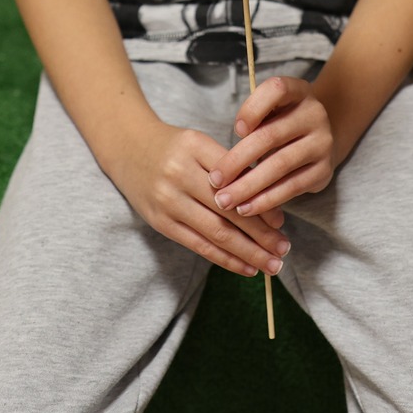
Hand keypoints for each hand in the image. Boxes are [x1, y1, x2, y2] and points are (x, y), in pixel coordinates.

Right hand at [108, 120, 289, 277]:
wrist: (127, 147)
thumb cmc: (174, 147)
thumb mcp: (200, 144)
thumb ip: (230, 168)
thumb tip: (268, 204)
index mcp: (195, 148)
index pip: (235, 181)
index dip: (260, 204)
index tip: (282, 222)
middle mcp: (179, 174)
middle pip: (227, 211)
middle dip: (260, 235)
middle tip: (284, 249)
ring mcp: (167, 200)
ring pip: (215, 233)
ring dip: (247, 253)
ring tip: (272, 264)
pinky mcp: (160, 222)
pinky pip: (198, 245)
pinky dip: (224, 259)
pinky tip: (246, 268)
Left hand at [208, 75, 334, 217]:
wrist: (320, 138)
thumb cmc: (282, 123)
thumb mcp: (270, 111)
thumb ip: (252, 122)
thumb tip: (221, 161)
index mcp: (298, 91)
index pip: (276, 90)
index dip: (253, 108)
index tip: (235, 130)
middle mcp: (314, 114)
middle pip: (271, 136)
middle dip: (236, 161)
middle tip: (214, 181)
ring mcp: (322, 142)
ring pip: (279, 165)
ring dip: (248, 186)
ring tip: (225, 200)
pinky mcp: (324, 170)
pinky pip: (291, 186)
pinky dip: (266, 200)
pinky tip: (246, 208)